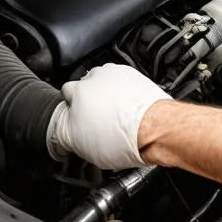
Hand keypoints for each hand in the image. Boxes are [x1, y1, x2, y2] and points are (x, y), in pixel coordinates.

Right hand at [47, 63, 171, 170]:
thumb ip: (67, 132)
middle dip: (90, 99)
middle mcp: (96, 78)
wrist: (155, 128)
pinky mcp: (134, 75)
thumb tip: (65, 131)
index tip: (78, 115)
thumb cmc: (124, 139)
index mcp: (78, 93)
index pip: (66, 92)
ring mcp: (116, 74)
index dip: (72, 106)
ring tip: (116, 112)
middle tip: (98, 117)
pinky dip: (124, 91)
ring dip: (107, 92)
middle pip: (86, 85)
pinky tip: (129, 107)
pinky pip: (123, 81)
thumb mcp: (82, 147)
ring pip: (105, 81)